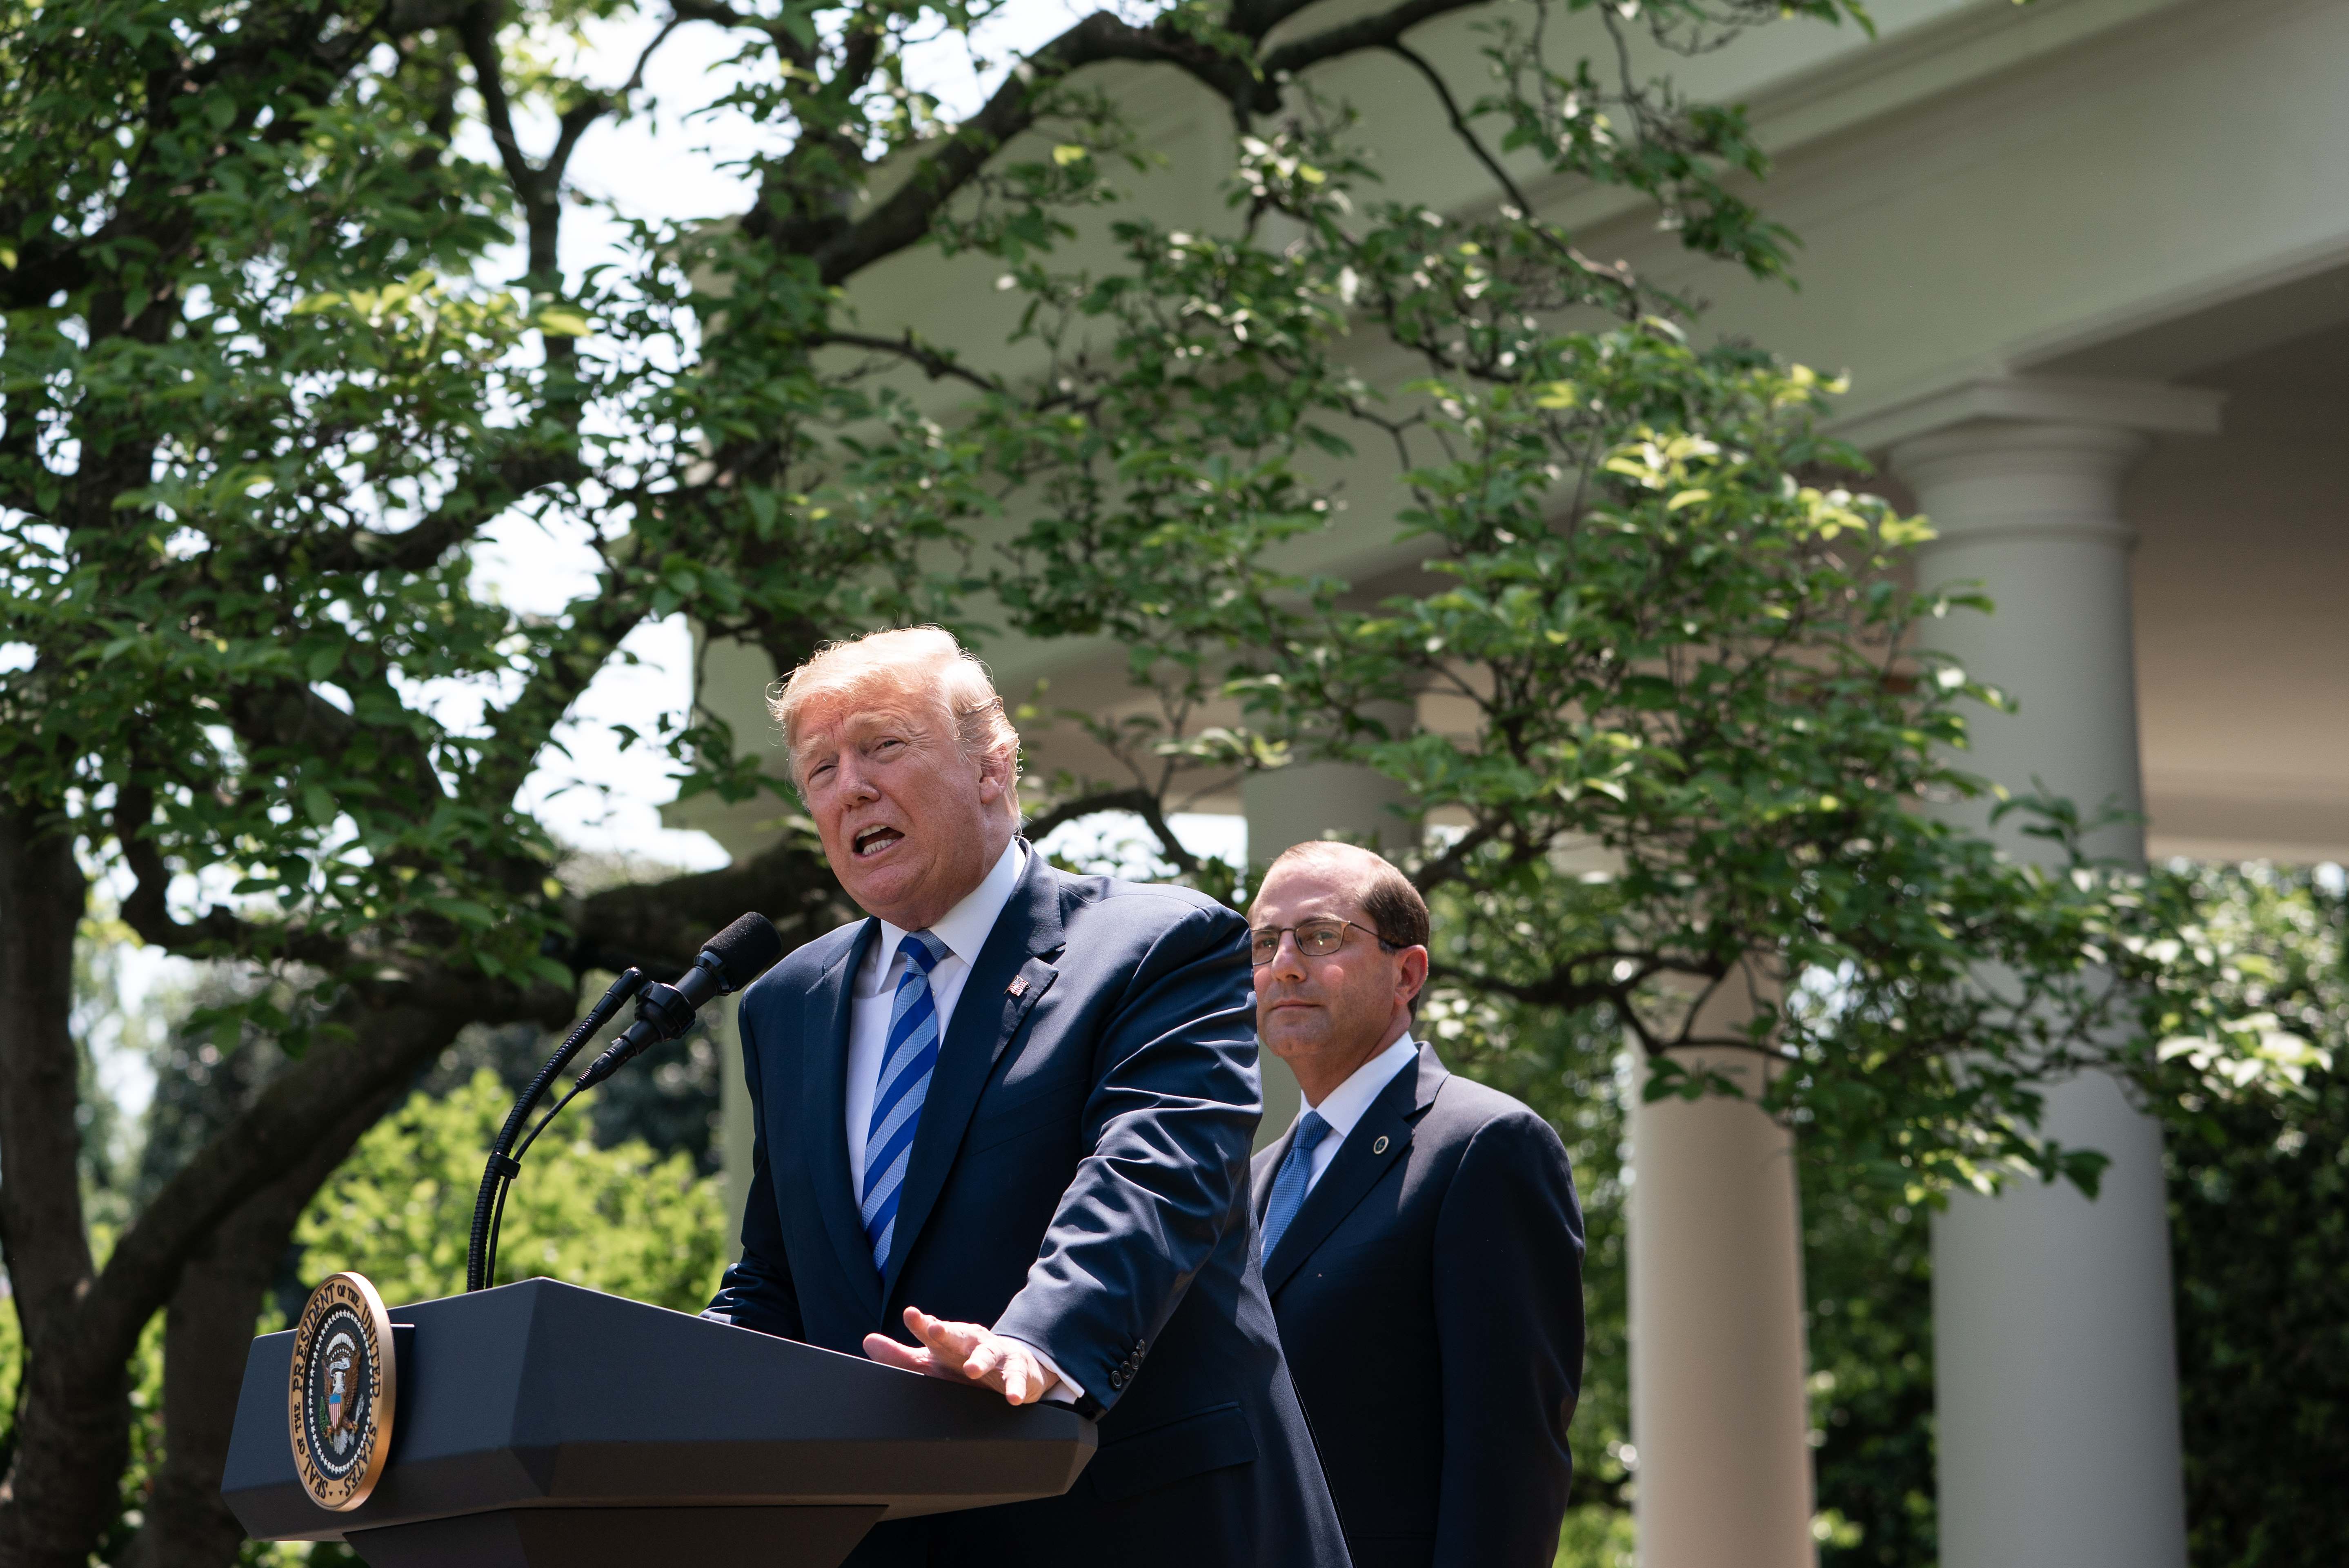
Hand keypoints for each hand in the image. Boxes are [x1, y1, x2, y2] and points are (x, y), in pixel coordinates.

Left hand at [863, 1306, 1051, 1405]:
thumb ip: (899, 1355)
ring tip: (972, 1369)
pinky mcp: (1016, 1369)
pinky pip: (1016, 1378)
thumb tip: (868, 1341)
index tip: (911, 1315)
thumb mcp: (931, 1360)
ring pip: (989, 1353)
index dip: (921, 1323)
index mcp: (948, 1340)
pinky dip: (1015, 1386)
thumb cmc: (962, 1363)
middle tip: (934, 1330)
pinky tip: (1012, 1397)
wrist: (1011, 1366)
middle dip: (947, 1332)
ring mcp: (995, 1353)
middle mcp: (970, 1342)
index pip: (932, 1330)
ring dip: (981, 1359)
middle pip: (958, 1335)